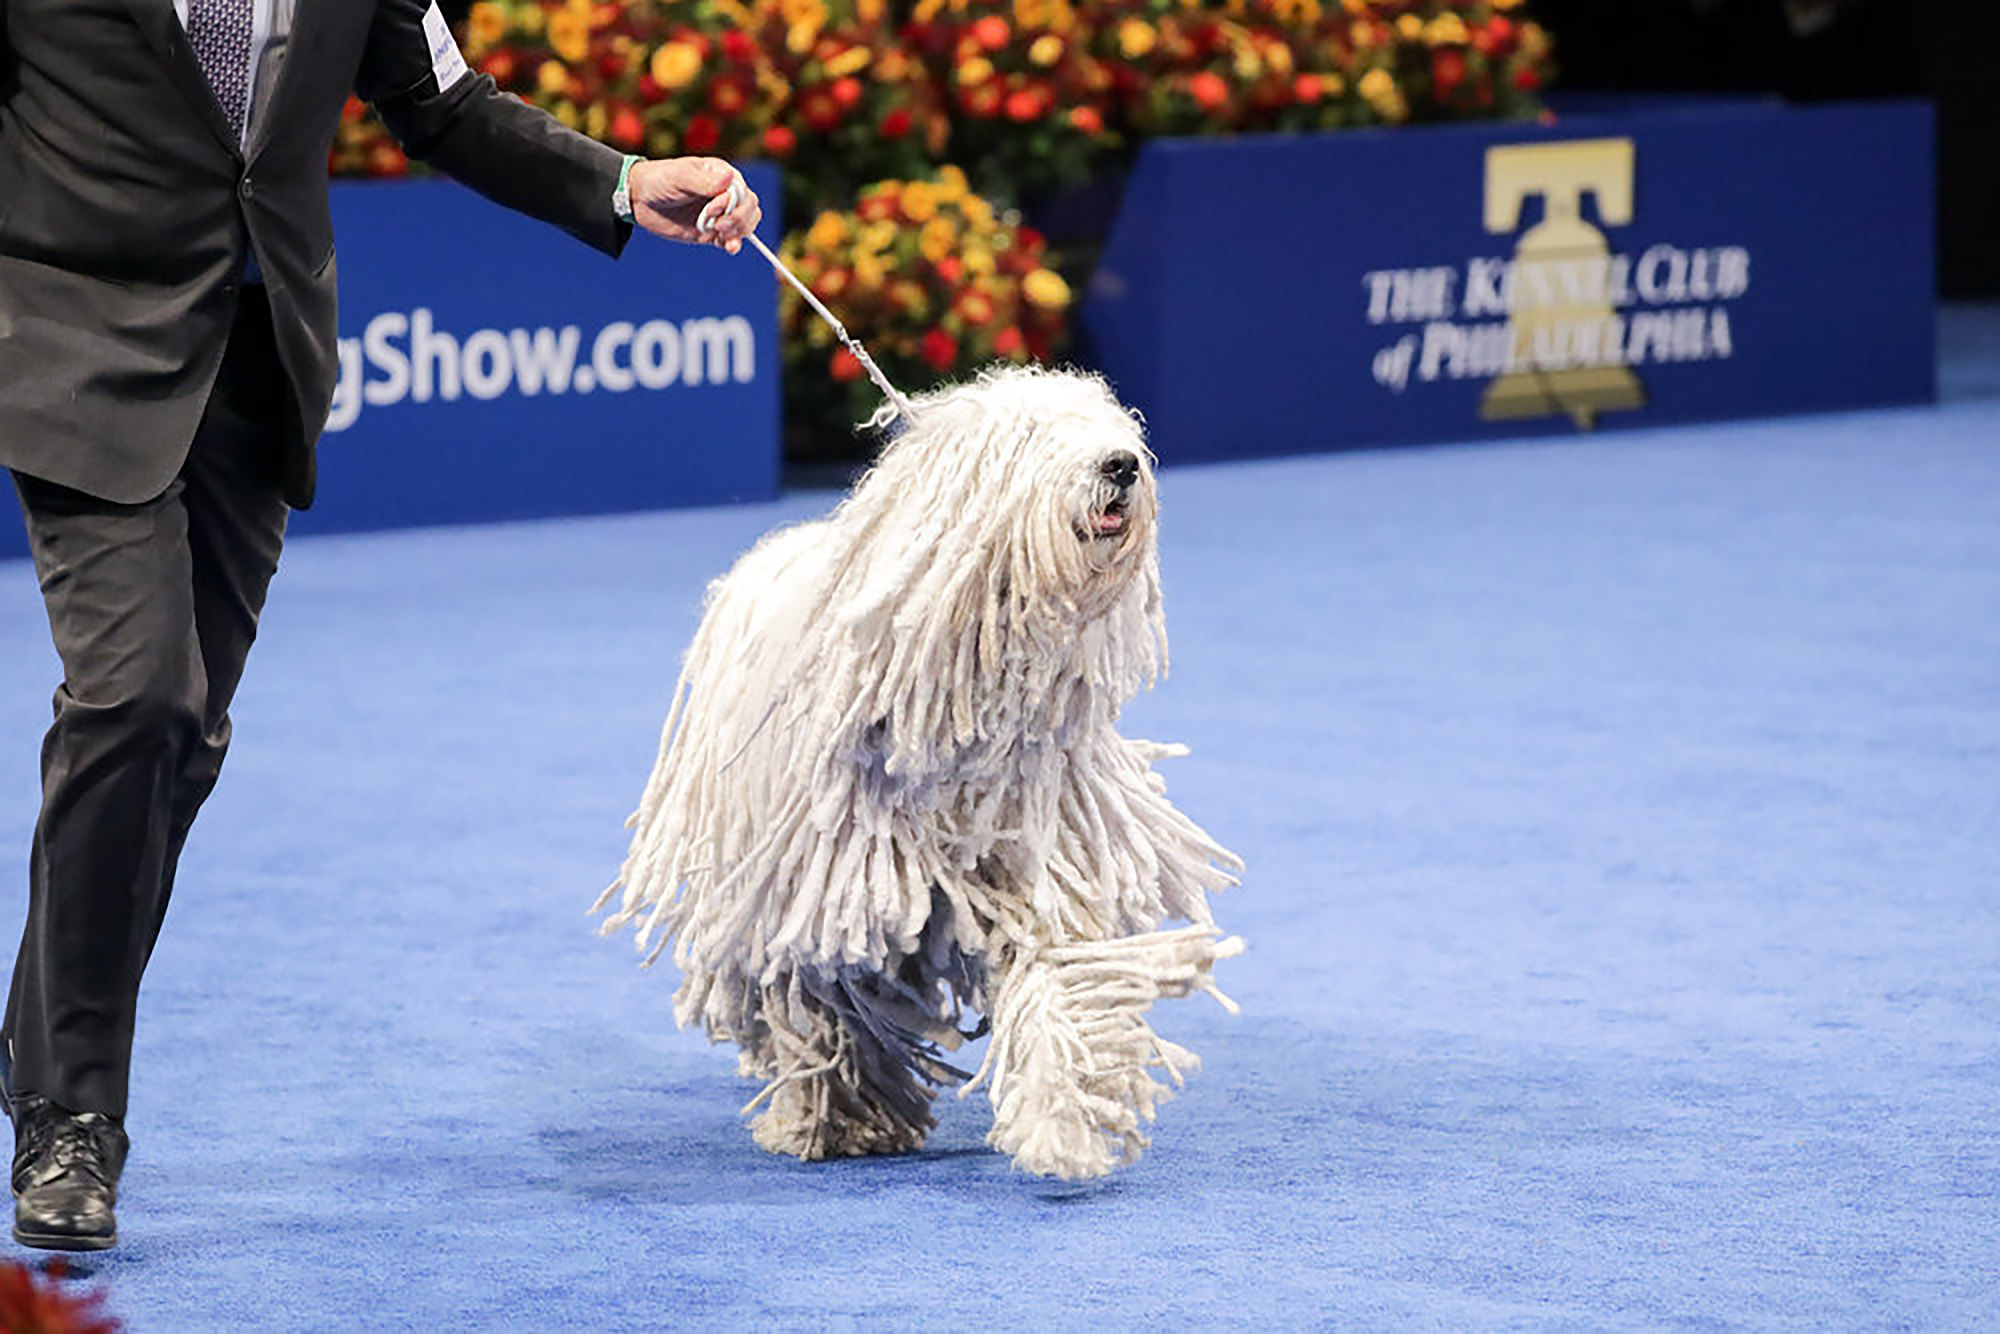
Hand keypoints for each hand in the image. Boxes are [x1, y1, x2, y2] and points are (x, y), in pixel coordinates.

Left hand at [627, 157, 761, 253]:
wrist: (639, 199)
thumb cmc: (659, 180)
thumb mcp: (679, 177)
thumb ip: (703, 182)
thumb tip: (729, 178)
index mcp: (721, 175)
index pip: (743, 192)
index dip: (732, 204)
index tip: (711, 209)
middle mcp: (724, 194)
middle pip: (750, 208)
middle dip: (738, 220)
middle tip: (716, 226)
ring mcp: (719, 214)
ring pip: (745, 224)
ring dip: (738, 233)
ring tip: (720, 236)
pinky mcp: (711, 231)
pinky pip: (731, 239)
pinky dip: (733, 244)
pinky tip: (730, 248)